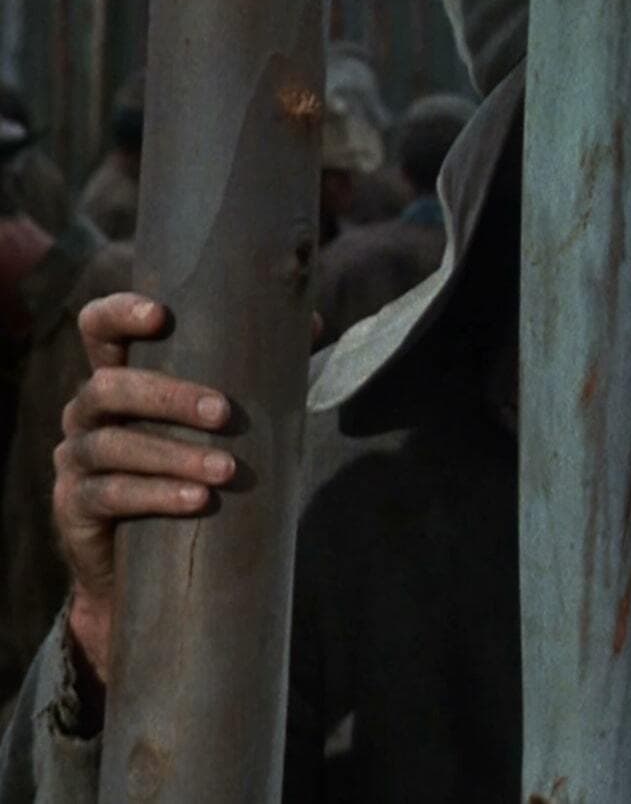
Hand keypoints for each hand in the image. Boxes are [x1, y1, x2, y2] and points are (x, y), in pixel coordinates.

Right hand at [53, 293, 236, 685]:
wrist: (144, 560)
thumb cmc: (192, 464)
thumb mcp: (218, 418)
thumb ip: (257, 371)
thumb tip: (312, 320)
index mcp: (120, 377)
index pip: (98, 329)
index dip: (119, 314)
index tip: (161, 315)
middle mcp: (88, 412)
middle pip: (109, 387)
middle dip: (169, 396)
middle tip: (225, 413)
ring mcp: (76, 458)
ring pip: (113, 445)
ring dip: (174, 455)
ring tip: (226, 469)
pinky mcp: (75, 505)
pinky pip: (110, 495)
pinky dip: (158, 495)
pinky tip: (197, 500)